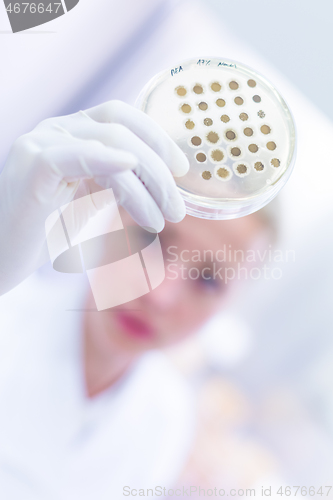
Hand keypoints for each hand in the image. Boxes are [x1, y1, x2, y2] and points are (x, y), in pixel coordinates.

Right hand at [0, 100, 188, 293]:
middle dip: (158, 168)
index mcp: (72, 133)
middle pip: (122, 129)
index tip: (181, 169)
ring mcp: (43, 142)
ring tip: (162, 218)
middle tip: (177, 207)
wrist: (3, 255)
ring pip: (111, 144)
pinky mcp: (34, 164)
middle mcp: (57, 130)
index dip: (156, 136)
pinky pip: (78, 154)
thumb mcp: (91, 198)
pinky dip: (107, 159)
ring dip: (145, 183)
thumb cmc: (46, 229)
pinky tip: (129, 167)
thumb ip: (118, 182)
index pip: (122, 117)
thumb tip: (161, 184)